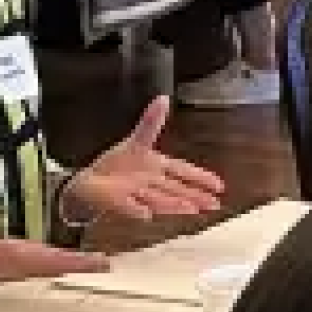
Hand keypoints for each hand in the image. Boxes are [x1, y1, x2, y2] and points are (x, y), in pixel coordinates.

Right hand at [0, 218, 109, 301]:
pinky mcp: (10, 261)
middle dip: (81, 266)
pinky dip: (59, 260)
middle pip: (57, 265)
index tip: (98, 263)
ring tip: (97, 263)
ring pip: (51, 265)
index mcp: (9, 257)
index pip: (48, 258)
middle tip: (107, 265)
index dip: (75, 261)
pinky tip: (68, 259)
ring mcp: (14, 265)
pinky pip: (42, 262)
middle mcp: (17, 264)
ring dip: (73, 264)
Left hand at [62, 99, 226, 223]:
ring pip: (158, 198)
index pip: (183, 171)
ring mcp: (137, 194)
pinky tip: (146, 214)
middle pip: (176, 189)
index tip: (219, 187)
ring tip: (192, 208)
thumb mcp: (136, 140)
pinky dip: (138, 209)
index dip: (201, 178)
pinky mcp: (120, 202)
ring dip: (174, 203)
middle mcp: (152, 182)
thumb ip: (151, 121)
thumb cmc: (118, 165)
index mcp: (158, 167)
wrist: (92, 183)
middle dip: (195, 196)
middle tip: (215, 205)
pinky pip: (130, 206)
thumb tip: (163, 98)